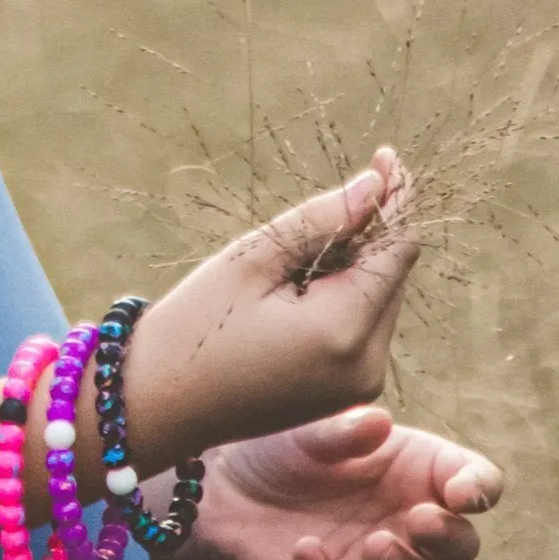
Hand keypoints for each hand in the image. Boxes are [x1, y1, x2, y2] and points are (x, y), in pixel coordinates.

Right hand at [126, 148, 419, 461]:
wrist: (161, 403)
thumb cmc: (198, 324)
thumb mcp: (253, 260)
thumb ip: (321, 221)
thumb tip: (376, 186)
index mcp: (344, 332)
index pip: (397, 251)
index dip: (397, 200)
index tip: (388, 156)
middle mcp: (367, 366)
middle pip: (393, 276)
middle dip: (374, 230)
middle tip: (340, 188)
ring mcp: (360, 386)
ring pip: (380, 300)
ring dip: (357, 261)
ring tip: (297, 247)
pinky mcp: (345, 393)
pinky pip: (363, 327)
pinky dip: (345, 294)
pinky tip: (299, 282)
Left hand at [159, 407, 503, 559]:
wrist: (219, 481)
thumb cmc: (277, 443)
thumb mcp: (305, 427)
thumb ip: (342, 430)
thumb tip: (379, 423)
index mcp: (416, 471)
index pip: (474, 483)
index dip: (479, 489)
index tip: (463, 491)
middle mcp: (406, 522)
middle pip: (460, 546)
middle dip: (450, 538)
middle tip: (420, 520)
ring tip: (375, 543)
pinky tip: (307, 551)